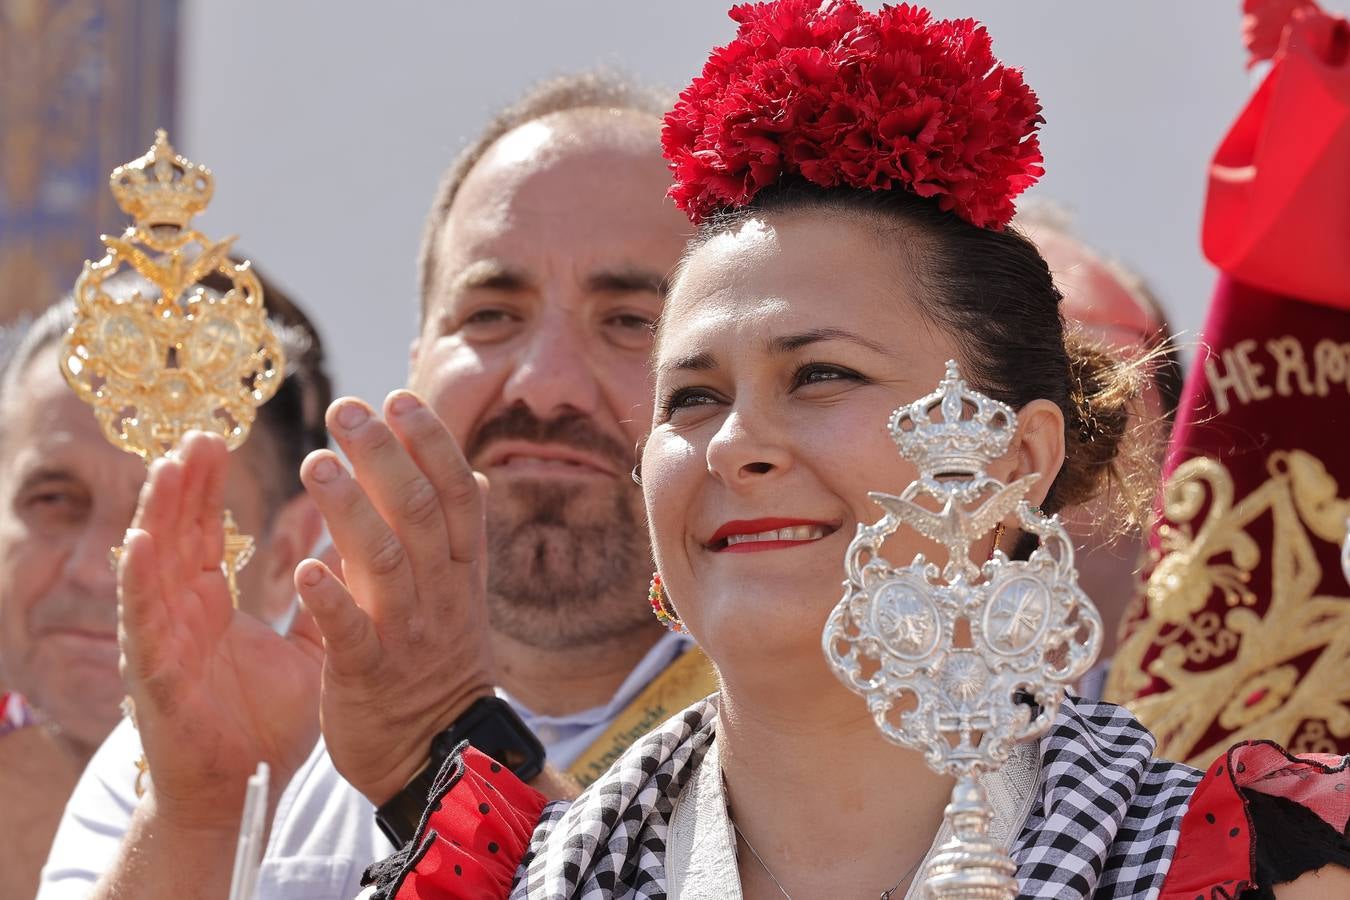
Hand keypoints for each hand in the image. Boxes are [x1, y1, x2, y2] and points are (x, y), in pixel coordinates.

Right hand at [118, 433, 322, 829]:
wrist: (241, 792)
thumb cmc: (265, 720)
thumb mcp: (308, 647)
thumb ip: (325, 596)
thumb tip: (353, 545)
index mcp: (210, 603)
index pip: (205, 531)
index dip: (207, 486)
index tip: (218, 438)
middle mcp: (181, 612)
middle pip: (177, 534)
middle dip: (184, 483)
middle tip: (198, 432)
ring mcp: (164, 640)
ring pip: (155, 565)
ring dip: (159, 513)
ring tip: (169, 463)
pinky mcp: (157, 675)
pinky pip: (146, 623)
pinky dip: (140, 581)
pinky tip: (141, 542)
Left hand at [295, 391, 493, 805]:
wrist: (439, 754)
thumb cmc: (439, 665)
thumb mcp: (460, 596)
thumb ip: (457, 536)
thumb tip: (476, 476)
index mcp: (461, 571)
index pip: (455, 493)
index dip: (429, 444)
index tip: (397, 398)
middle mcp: (441, 594)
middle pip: (419, 512)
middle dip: (383, 456)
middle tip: (344, 410)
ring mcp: (409, 634)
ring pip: (387, 561)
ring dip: (351, 510)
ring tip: (315, 464)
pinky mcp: (371, 676)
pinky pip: (353, 634)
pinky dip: (330, 600)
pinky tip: (302, 569)